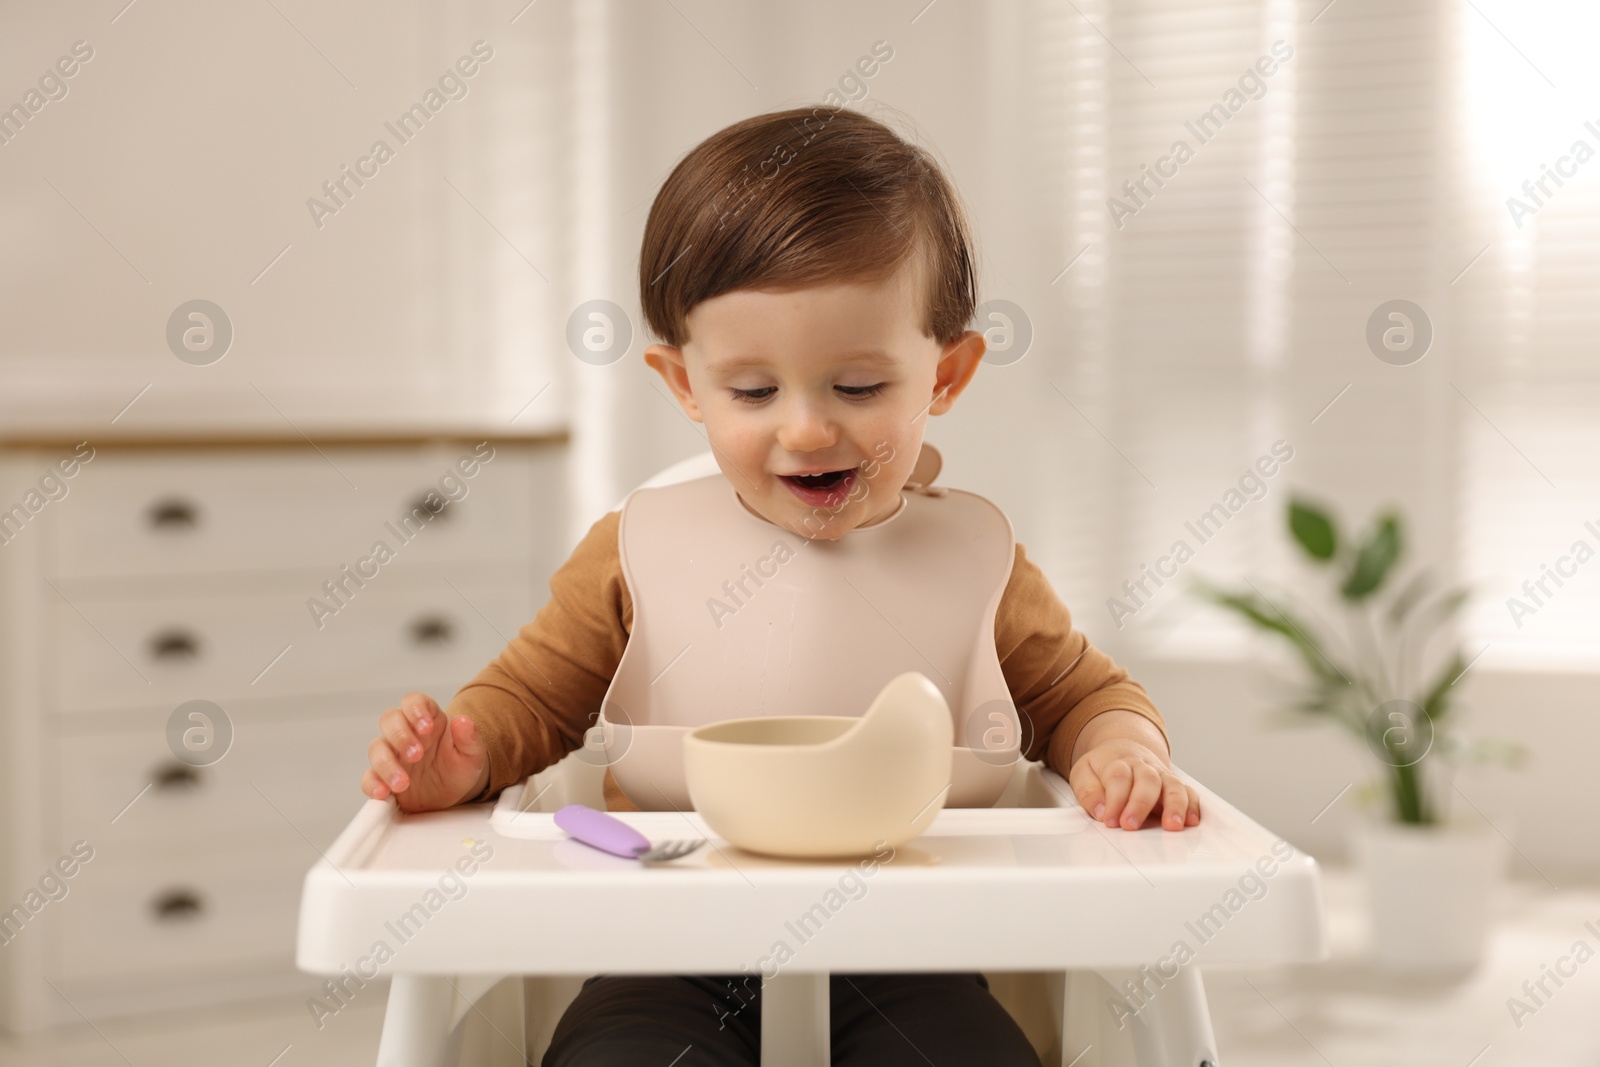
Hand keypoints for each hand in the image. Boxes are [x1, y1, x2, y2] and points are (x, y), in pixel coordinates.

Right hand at [361, 691, 488, 812]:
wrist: (455, 791)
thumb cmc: (461, 765)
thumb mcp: (473, 753)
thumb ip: (470, 737)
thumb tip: (463, 721)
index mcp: (428, 719)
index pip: (414, 701)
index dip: (416, 709)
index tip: (427, 727)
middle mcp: (406, 733)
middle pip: (389, 720)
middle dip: (400, 736)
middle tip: (416, 755)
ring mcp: (393, 755)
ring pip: (376, 748)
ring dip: (386, 764)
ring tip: (403, 783)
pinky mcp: (384, 778)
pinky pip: (368, 777)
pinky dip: (372, 784)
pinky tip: (383, 793)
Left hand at [1069, 737, 1199, 831]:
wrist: (1124, 748)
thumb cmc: (1103, 766)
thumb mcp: (1083, 773)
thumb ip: (1088, 792)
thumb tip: (1100, 810)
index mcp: (1118, 762)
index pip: (1119, 777)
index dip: (1115, 800)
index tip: (1110, 820)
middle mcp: (1143, 767)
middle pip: (1147, 780)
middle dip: (1140, 804)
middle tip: (1130, 826)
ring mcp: (1161, 775)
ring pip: (1173, 785)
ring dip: (1174, 805)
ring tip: (1172, 825)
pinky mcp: (1174, 786)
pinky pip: (1189, 792)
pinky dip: (1193, 806)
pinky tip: (1191, 821)